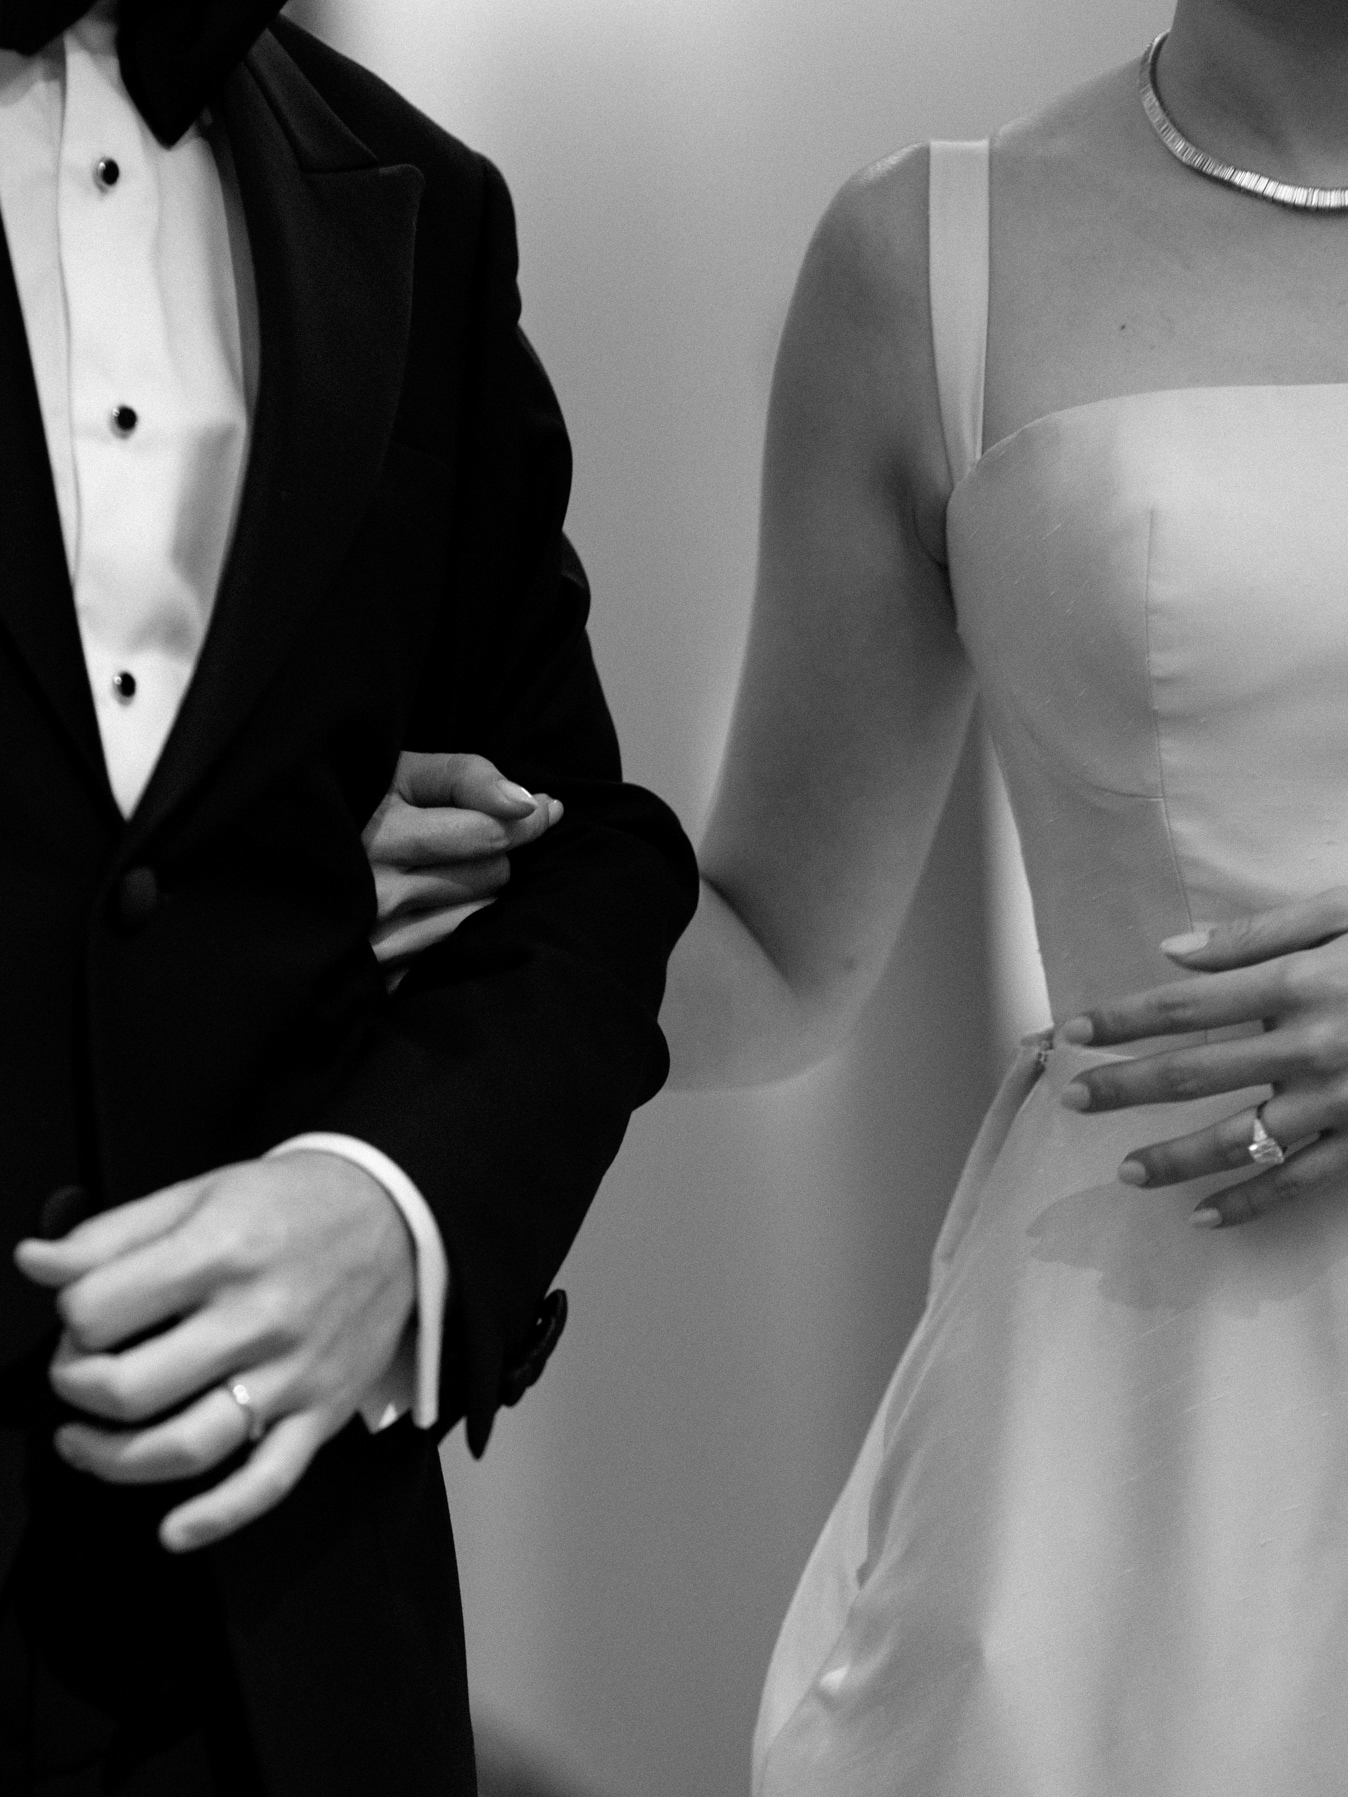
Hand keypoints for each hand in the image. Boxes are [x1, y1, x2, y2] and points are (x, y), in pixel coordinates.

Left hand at [12, 1152, 414, 1551]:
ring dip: (112, 1460)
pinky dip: (216, 1517)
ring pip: (186, 1446)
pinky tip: (171, 1531)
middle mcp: (258, 1316)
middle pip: (131, 1388)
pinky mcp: (322, 1412)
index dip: (71, 1316)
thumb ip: (114, 1232)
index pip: (99, 1309)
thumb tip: (34, 1262)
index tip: (85, 1312)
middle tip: (81, 1370)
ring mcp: (293, 1373)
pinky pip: (268, 1481)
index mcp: (221, 1251)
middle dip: (77, 1386)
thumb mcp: (201, 1192)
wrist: (399, 1213)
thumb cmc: (292, 1203)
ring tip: (83, 1443)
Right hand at [364, 751, 561, 968]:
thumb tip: (530, 804)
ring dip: (480, 889)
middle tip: (466, 837)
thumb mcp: (397, 772)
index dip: (529, 818)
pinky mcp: (382, 977)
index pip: (488, 832)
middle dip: (495, 850)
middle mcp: (378, 893)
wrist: (279, 866)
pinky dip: (460, 926)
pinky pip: (457, 950)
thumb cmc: (351, 808)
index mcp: (379, 833)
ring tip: (443, 869)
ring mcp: (378, 942)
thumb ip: (465, 776)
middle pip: (492, 873)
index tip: (545, 808)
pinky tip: (436, 906)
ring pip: (482, 914)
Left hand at [1059, 890, 1347, 1227]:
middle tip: (1073, 1102)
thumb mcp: (1347, 909)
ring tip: (1127, 1172)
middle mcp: (1316, 1045)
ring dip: (1178, 1157)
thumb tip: (1171, 952)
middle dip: (1127, 1088)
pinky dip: (1252, 1202)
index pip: (1185, 1006)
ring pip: (1245, 1139)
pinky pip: (1304, 1181)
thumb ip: (1258, 934)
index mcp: (1304, 981)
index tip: (1071, 1031)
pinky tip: (1205, 1218)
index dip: (1122, 1020)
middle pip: (1198, 1072)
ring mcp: (1346, 1099)